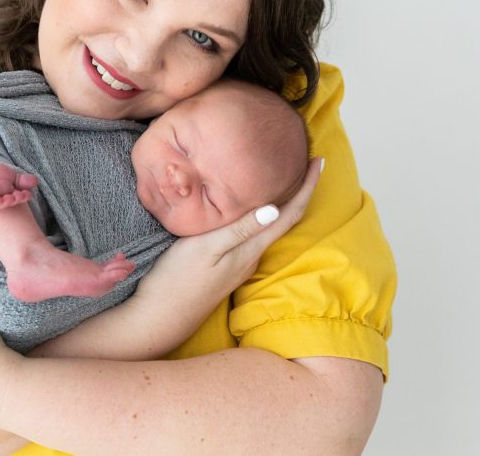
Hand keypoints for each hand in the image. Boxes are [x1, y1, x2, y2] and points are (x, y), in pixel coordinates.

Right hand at [125, 157, 323, 349]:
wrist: (159, 319)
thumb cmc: (177, 280)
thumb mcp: (206, 248)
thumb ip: (239, 229)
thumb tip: (275, 208)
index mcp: (250, 249)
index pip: (289, 214)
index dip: (307, 187)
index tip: (320, 161)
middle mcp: (251, 257)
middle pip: (285, 220)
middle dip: (299, 191)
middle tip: (305, 162)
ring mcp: (239, 265)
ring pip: (268, 228)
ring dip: (281, 203)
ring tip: (283, 177)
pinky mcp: (226, 268)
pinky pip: (252, 236)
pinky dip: (260, 216)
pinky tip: (250, 207)